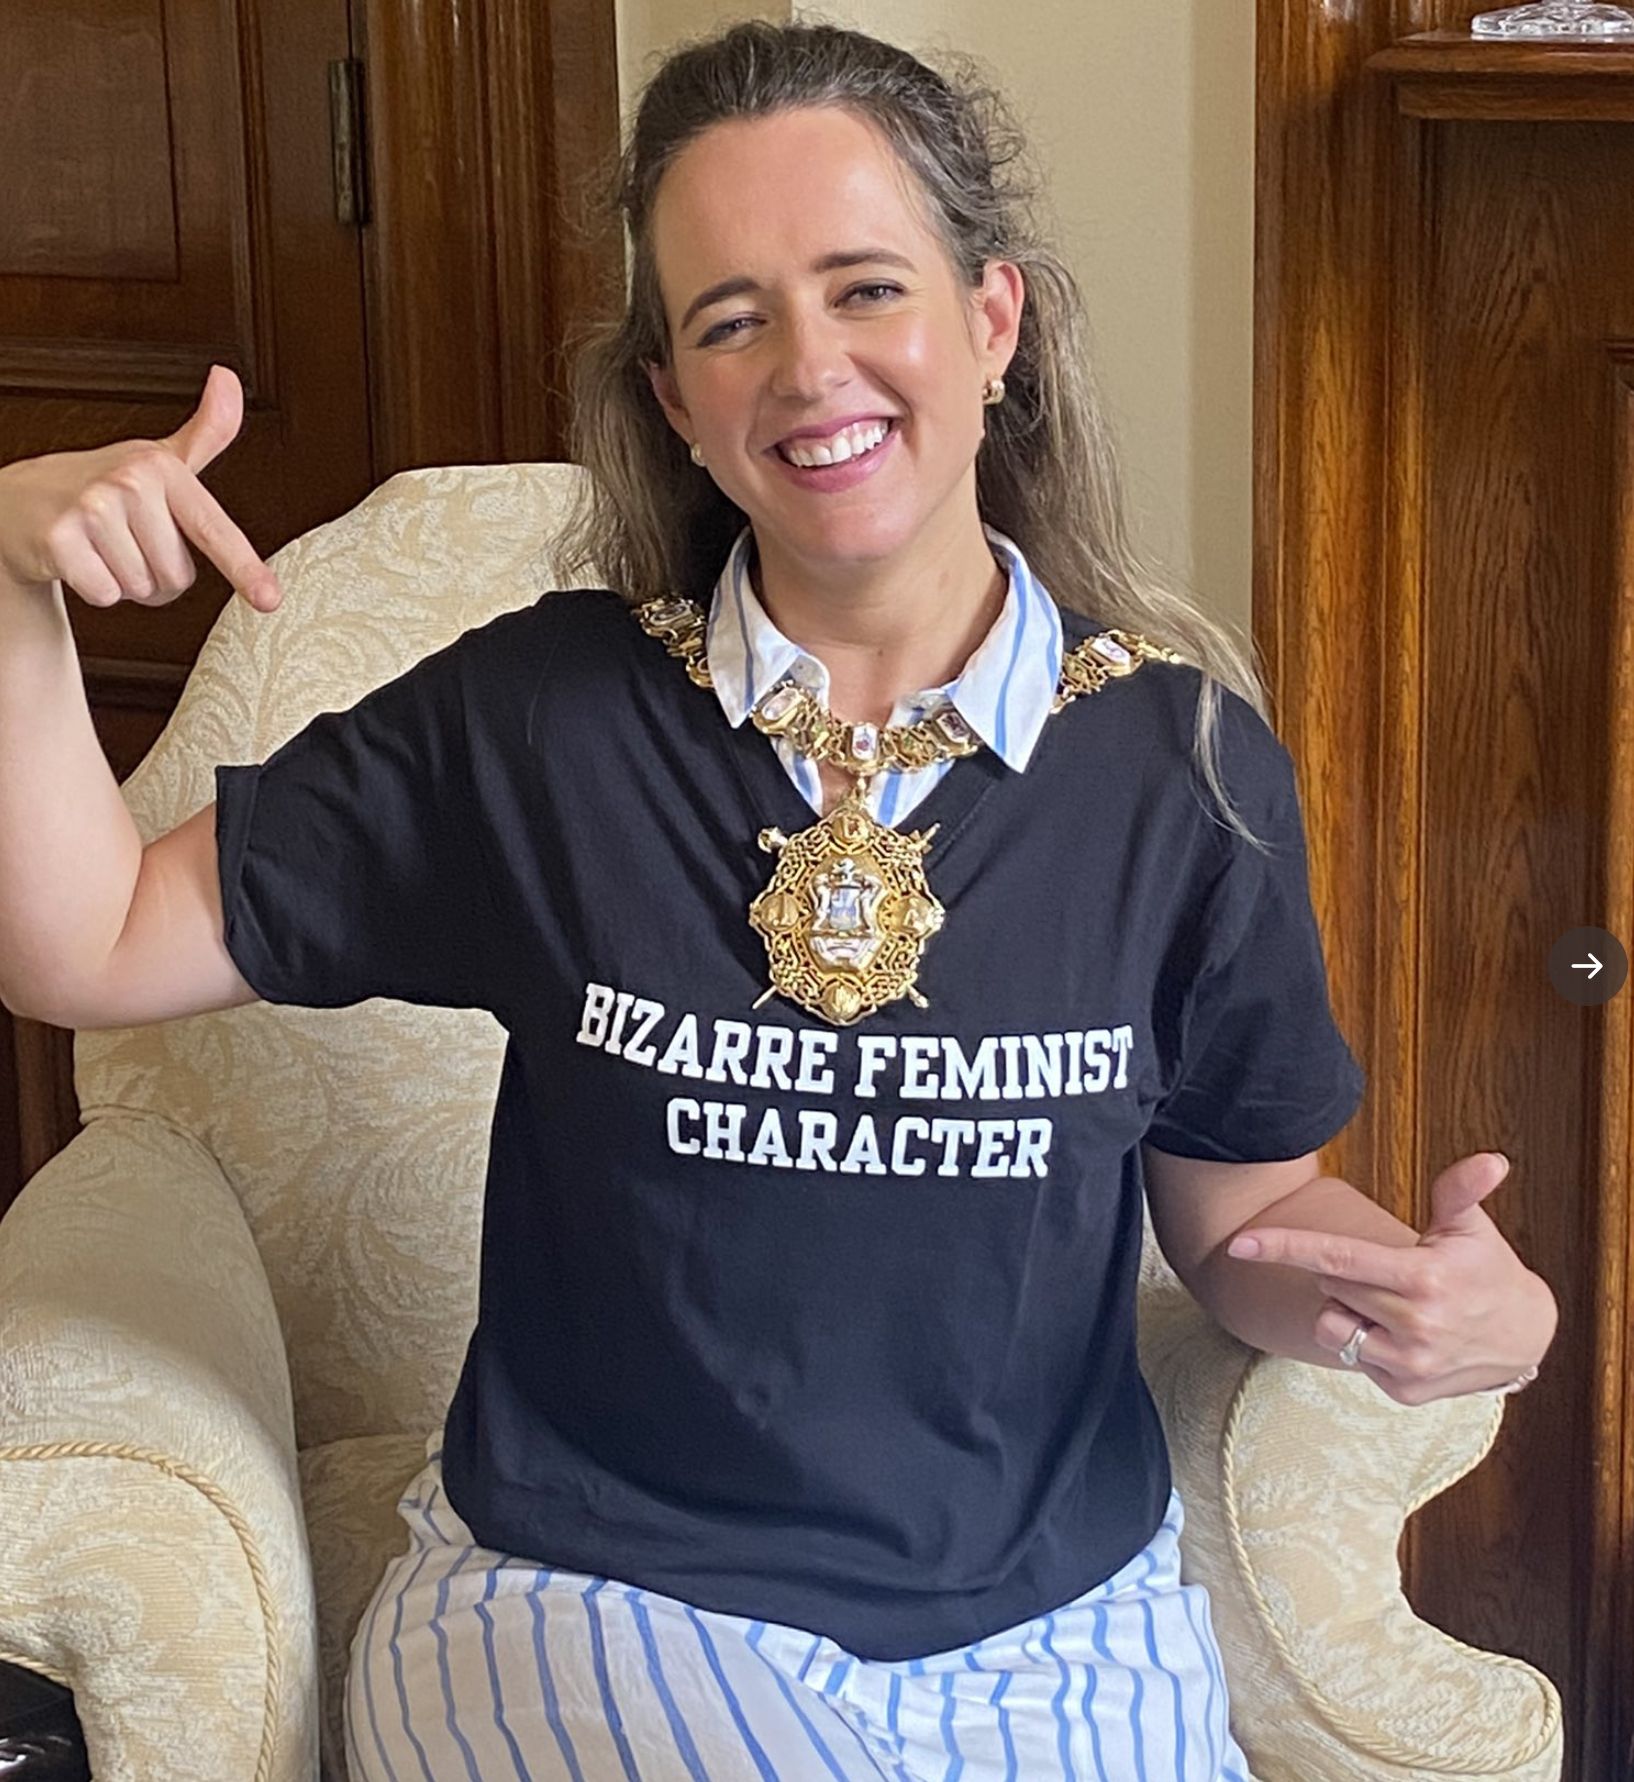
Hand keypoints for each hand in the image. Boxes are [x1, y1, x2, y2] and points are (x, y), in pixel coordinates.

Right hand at [0, 364, 281, 611]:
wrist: (23, 500)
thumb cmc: (104, 485)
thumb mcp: (160, 457)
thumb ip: (207, 431)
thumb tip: (228, 378)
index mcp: (162, 468)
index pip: (213, 528)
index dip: (244, 568)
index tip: (269, 599)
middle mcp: (128, 483)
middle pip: (178, 577)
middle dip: (157, 576)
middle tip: (129, 543)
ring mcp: (91, 508)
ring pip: (142, 589)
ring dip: (127, 582)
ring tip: (104, 549)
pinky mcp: (59, 540)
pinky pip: (106, 595)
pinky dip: (96, 589)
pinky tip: (80, 559)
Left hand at [1226, 1152, 1557, 1403]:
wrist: (1523, 1339)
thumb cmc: (1487, 1272)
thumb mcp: (1472, 1228)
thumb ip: (1460, 1191)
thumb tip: (1491, 1159)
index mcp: (1422, 1278)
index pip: (1337, 1256)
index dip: (1284, 1247)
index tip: (1239, 1242)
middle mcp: (1414, 1324)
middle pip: (1330, 1284)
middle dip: (1343, 1271)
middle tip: (1386, 1270)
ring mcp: (1409, 1363)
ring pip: (1332, 1325)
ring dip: (1347, 1309)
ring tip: (1390, 1303)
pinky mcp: (1405, 1392)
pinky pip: (1352, 1358)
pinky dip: (1367, 1342)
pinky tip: (1402, 1335)